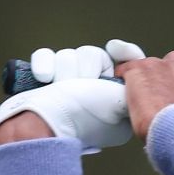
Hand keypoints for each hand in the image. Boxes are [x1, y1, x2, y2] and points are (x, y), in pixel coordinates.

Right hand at [0, 39, 146, 150]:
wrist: (47, 125)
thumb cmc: (86, 116)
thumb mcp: (121, 108)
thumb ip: (128, 91)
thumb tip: (130, 83)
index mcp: (112, 93)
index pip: (123, 63)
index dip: (124, 52)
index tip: (116, 49)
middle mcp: (90, 86)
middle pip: (92, 55)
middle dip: (87, 67)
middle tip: (83, 83)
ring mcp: (65, 81)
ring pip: (69, 55)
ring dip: (65, 71)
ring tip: (61, 87)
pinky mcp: (43, 78)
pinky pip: (45, 56)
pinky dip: (44, 64)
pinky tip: (45, 78)